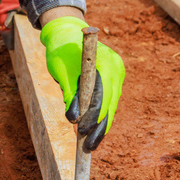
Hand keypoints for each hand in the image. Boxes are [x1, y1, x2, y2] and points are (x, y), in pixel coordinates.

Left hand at [39, 16, 124, 151]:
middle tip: (88, 146)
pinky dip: (101, 115)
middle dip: (99, 126)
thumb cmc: (62, 50)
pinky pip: (109, 100)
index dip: (93, 115)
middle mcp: (116, 68)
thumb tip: (73, 119)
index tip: (81, 130)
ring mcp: (118, 73)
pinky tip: (95, 131)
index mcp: (107, 62)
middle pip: (111, 103)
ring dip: (101, 124)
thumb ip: (70, 93)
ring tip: (91, 144)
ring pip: (111, 104)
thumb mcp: (62, 71)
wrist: (67, 33)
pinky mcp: (114, 78)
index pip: (103, 94)